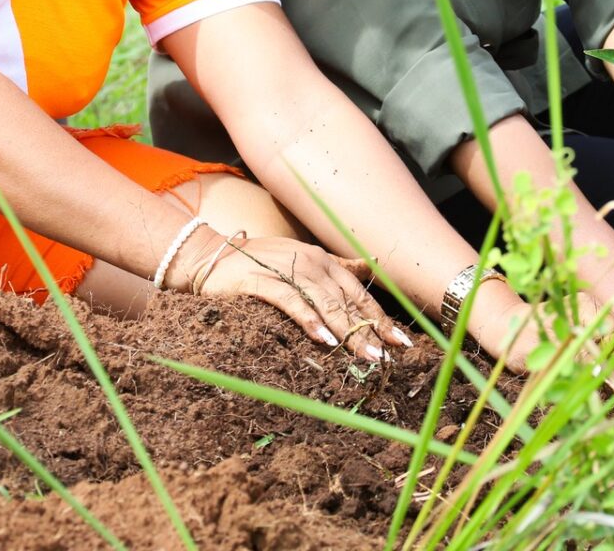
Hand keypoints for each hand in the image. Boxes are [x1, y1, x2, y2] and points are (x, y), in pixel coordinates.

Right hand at [175, 231, 410, 360]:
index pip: (359, 293)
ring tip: (365, 355)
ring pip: (325, 304)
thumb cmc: (261, 260)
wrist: (212, 256)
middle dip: (369, 331)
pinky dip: (308, 319)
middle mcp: (311, 264)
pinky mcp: (261, 282)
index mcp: (324, 262)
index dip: (380, 318)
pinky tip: (323, 339)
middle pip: (346, 302)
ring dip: (347, 330)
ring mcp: (287, 271)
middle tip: (387, 357)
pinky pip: (290, 302)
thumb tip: (371, 267)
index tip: (400, 342)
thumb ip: (338, 265)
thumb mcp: (304, 258)